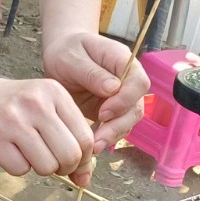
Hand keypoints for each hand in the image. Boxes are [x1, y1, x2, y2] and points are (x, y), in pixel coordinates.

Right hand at [0, 72, 95, 181]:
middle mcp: (34, 102)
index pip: (85, 138)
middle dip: (65, 168)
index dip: (83, 158)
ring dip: (40, 168)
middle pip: (69, 155)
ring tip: (29, 153)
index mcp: (54, 92)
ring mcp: (11, 119)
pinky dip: (18, 168)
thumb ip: (70, 137)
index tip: (73, 162)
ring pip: (47, 166)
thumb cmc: (14, 108)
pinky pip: (20, 170)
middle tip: (53, 163)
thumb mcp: (46, 108)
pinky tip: (10, 152)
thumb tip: (84, 179)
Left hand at [42, 31, 147, 153]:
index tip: (103, 113)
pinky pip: (115, 128)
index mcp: (123, 61)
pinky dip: (105, 139)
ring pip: (128, 122)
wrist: (61, 57)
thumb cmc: (66, 51)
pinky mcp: (112, 112)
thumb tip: (113, 88)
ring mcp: (122, 98)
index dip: (125, 100)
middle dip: (118, 126)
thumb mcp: (72, 57)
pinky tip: (90, 147)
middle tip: (97, 140)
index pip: (138, 82)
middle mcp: (128, 81)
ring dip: (112, 136)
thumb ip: (91, 72)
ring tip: (92, 148)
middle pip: (136, 107)